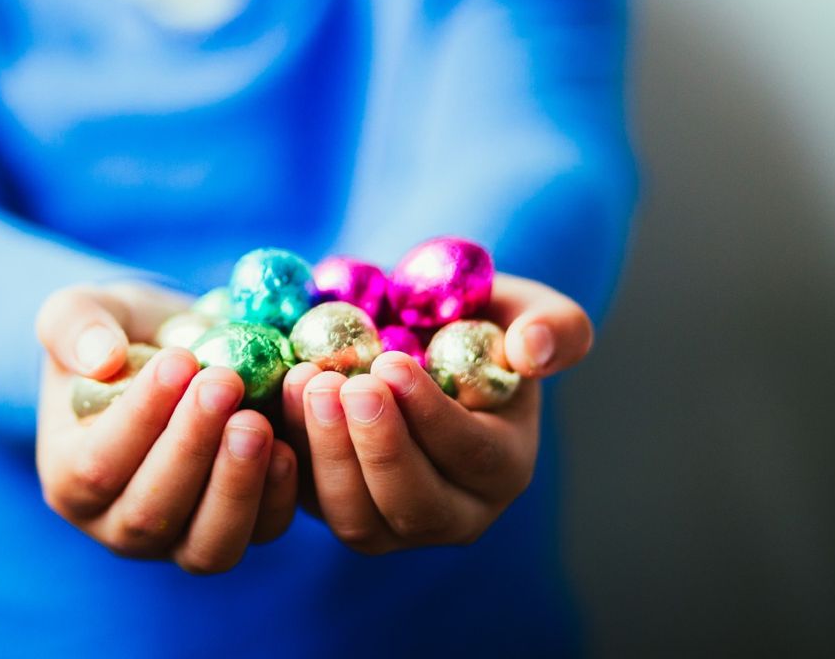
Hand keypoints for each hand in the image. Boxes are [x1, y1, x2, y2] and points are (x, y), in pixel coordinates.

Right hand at [35, 283, 298, 573]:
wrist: (177, 352)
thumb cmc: (118, 334)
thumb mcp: (81, 312)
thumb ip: (74, 327)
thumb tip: (100, 358)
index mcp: (68, 478)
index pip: (96, 467)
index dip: (139, 418)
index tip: (177, 361)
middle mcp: (119, 524)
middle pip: (151, 516)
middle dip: (191, 447)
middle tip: (224, 381)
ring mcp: (179, 539)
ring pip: (207, 545)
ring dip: (236, 484)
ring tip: (256, 420)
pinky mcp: (237, 530)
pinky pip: (260, 532)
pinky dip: (278, 496)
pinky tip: (288, 445)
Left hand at [280, 274, 592, 553]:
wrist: (412, 338)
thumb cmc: (477, 324)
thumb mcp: (527, 310)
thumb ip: (554, 326)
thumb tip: (533, 352)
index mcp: (503, 467)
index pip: (472, 457)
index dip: (430, 416)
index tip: (391, 364)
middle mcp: (453, 512)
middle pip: (413, 506)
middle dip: (374, 446)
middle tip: (340, 383)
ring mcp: (390, 524)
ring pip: (356, 517)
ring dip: (326, 453)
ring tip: (307, 381)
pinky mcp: (336, 511)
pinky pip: (308, 504)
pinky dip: (291, 457)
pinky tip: (280, 398)